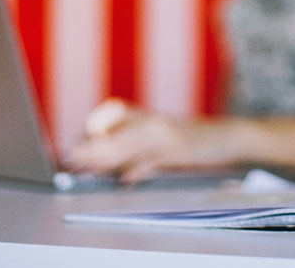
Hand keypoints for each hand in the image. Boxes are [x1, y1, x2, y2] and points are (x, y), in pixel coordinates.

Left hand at [66, 98, 244, 183]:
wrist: (229, 135)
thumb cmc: (193, 138)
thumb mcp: (162, 136)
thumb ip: (136, 148)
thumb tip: (108, 166)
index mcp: (146, 117)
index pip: (110, 117)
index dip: (91, 131)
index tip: (72, 149)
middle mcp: (152, 123)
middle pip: (113, 135)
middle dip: (88, 149)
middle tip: (66, 159)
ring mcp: (165, 136)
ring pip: (128, 146)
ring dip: (104, 158)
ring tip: (83, 168)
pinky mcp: (178, 151)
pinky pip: (154, 160)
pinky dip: (139, 169)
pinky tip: (126, 178)